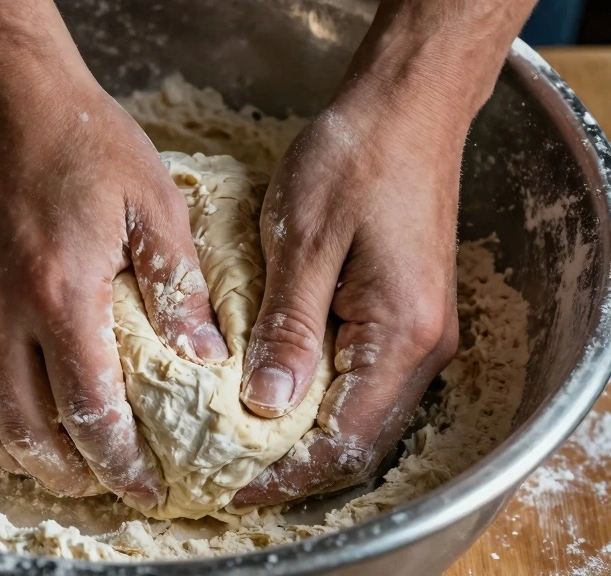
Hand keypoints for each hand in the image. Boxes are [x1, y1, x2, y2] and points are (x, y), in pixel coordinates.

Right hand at [0, 1, 227, 510]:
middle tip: (106, 484)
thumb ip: (178, 289)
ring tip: (62, 465)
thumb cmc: (80, 142)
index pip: (90, 413)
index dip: (121, 466)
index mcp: (58, 293)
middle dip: (71, 477)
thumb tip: (206, 360)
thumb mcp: (151, 204)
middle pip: (28, 434)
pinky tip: (13, 417)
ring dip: (22, 458)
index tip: (147, 490)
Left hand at [234, 87, 459, 504]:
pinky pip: (364, 381)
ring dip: (306, 440)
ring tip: (243, 447)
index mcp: (401, 334)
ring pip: (362, 415)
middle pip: (360, 440)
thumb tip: (267, 406)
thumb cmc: (354, 161)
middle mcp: (423, 347)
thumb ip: (290, 328)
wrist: (404, 110)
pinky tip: (276, 398)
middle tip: (228, 476)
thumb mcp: (305, 243)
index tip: (230, 487)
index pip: (343, 439)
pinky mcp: (405, 314)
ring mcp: (419, 332)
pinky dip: (321, 403)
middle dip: (294, 467)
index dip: (286, 473)